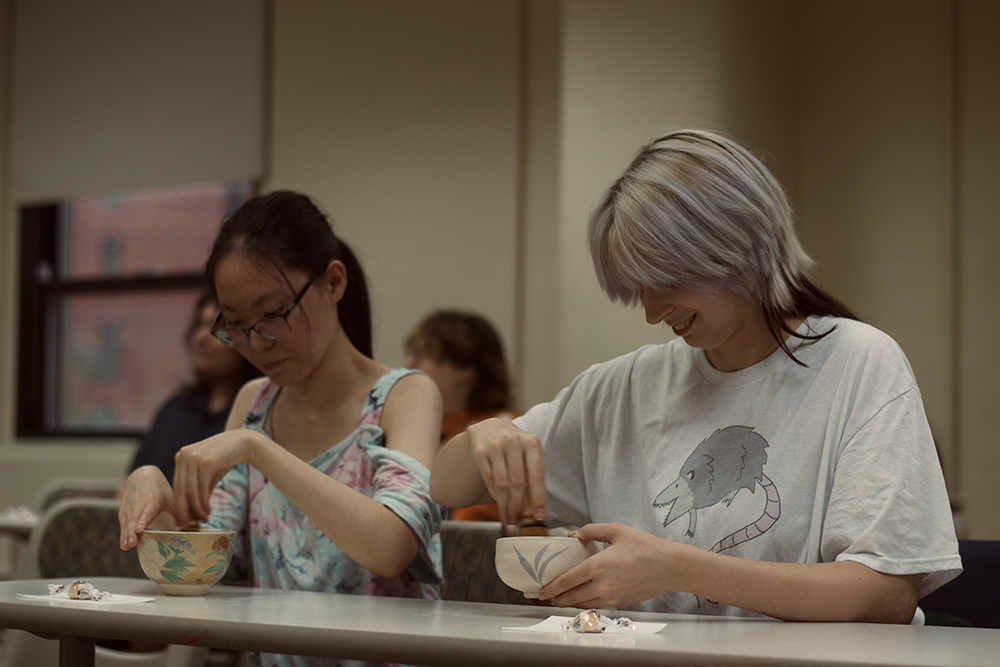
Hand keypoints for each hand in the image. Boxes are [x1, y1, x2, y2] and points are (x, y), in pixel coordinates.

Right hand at [119, 466, 173, 549]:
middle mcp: (140, 504)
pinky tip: (123, 545)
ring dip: (126, 535)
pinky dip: (122, 534)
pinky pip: (123, 524)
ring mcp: (130, 508)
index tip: (140, 529)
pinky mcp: (124, 511)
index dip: (143, 520)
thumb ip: (180, 511)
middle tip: (132, 543)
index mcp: (153, 500)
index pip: (148, 512)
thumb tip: (191, 524)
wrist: (142, 477)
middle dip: (132, 531)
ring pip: (127, 523)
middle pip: (135, 519)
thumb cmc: (160, 490)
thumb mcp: (171, 497)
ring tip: (126, 547)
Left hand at [172, 429, 258, 524]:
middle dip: (183, 510)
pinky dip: (204, 502)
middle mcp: (183, 456)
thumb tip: (190, 511)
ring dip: (196, 508)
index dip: (178, 505)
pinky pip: (201, 487)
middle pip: (180, 489)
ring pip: (190, 491)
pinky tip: (208, 510)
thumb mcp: (208, 474)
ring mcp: (193, 457)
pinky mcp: (205, 462)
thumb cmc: (225, 459)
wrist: (243, 442)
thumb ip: (198, 488)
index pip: (176, 486)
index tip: (181, 520)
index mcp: (181, 457)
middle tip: (186, 525)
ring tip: (204, 518)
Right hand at [465, 418, 545, 524]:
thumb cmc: (515, 446)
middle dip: (517, 506)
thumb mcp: (528, 451)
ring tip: (508, 518)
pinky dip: (495, 495)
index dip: (538, 498)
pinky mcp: (480, 452)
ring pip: (501, 484)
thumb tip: (537, 507)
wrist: (489, 428)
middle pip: (517, 483)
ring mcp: (495, 445)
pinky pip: (489, 480)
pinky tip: (499, 503)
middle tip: (517, 522)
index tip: (539, 516)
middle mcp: (513, 441)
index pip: (536, 475)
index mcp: (531, 442)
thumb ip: (533, 472)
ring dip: (505, 505)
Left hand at [539, 523, 692, 608]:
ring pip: (583, 604)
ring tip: (561, 598)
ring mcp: (612, 597)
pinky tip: (582, 598)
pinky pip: (596, 605)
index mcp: (598, 566)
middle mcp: (602, 585)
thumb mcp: (617, 531)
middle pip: (571, 597)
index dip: (552, 587)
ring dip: (569, 603)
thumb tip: (574, 535)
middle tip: (546, 596)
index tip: (542, 589)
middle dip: (556, 598)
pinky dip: (585, 603)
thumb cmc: (647, 547)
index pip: (567, 580)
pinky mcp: (621, 603)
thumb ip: (592, 531)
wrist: (671, 567)